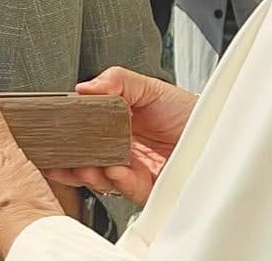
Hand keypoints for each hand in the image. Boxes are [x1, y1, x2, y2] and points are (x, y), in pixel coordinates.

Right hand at [46, 67, 196, 205]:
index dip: (68, 138)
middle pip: (87, 160)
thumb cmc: (186, 110)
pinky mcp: (148, 188)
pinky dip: (119, 180)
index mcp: (116, 125)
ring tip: (85, 166)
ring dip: (89, 174)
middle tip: (59, 158)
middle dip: (70, 162)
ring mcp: (133, 170)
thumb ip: (117, 81)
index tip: (53, 136)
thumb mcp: (149, 87)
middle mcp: (121, 150)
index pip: (84, 134)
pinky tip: (115, 169)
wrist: (218, 128)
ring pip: (102, 178)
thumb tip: (84, 87)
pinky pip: (127, 189)